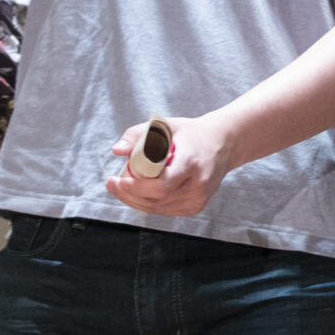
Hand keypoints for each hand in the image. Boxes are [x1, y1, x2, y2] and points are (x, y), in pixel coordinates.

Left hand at [102, 114, 236, 219]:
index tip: (118, 180)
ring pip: (159, 208)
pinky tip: (136, 193)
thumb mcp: (165, 125)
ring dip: (135, 200)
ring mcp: (198, 199)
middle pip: (157, 200)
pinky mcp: (196, 207)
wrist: (223, 144)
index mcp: (191, 163)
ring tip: (120, 187)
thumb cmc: (191, 133)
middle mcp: (198, 185)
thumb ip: (139, 134)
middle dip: (129, 195)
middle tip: (111, 184)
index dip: (137, 187)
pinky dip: (148, 203)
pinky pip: (165, 209)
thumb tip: (117, 150)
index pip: (162, 186)